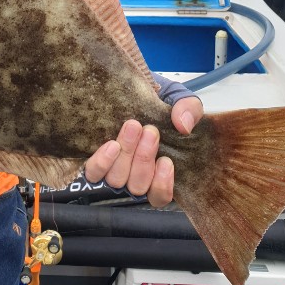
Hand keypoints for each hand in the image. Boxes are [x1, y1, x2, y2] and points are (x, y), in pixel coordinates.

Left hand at [83, 96, 203, 207]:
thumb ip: (190, 110)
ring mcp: (113, 170)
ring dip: (126, 153)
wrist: (133, 88)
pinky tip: (112, 145)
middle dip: (144, 159)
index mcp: (158, 172)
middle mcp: (134, 176)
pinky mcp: (95, 162)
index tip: (166, 161)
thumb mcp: (181, 101)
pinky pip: (94, 173)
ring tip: (133, 127)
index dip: (162, 184)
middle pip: (138, 186)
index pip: (160, 196)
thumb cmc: (159, 102)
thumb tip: (184, 125)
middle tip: (150, 131)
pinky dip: (103, 162)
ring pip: (117, 180)